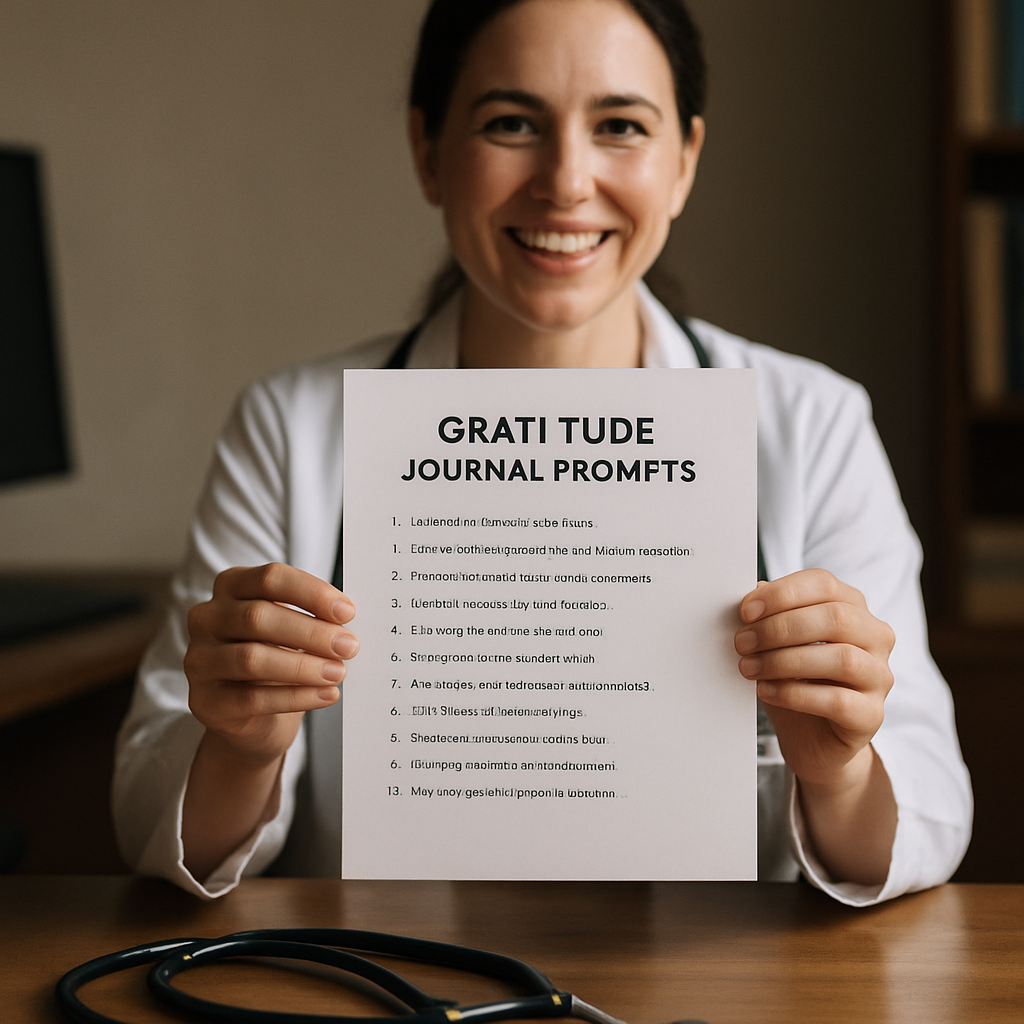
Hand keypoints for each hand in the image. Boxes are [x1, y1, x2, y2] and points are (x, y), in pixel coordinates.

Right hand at [184, 562, 358, 765]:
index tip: (347, 611)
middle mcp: (206, 618)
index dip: (311, 592)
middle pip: (258, 617)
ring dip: (303, 666)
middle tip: (349, 646)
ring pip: (252, 658)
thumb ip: (313, 618)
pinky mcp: (205, 701)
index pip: (270, 578)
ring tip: (338, 672)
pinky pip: (252, 699)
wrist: (251, 715)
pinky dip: (296, 697)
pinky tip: (326, 694)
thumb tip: (347, 621)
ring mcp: (199, 660)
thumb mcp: (292, 628)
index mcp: (231, 586)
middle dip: (311, 631)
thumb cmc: (278, 656)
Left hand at [734, 568, 894, 787]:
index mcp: (852, 608)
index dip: (782, 593)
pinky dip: (794, 693)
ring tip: (749, 668)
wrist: (812, 740)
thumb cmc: (795, 681)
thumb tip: (752, 591)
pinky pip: (838, 700)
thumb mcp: (776, 643)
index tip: (745, 611)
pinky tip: (766, 691)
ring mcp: (879, 676)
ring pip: (842, 658)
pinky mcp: (872, 715)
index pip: (823, 583)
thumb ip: (769, 615)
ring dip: (785, 660)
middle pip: (835, 617)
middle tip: (742, 642)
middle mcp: (875, 637)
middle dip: (780, 628)